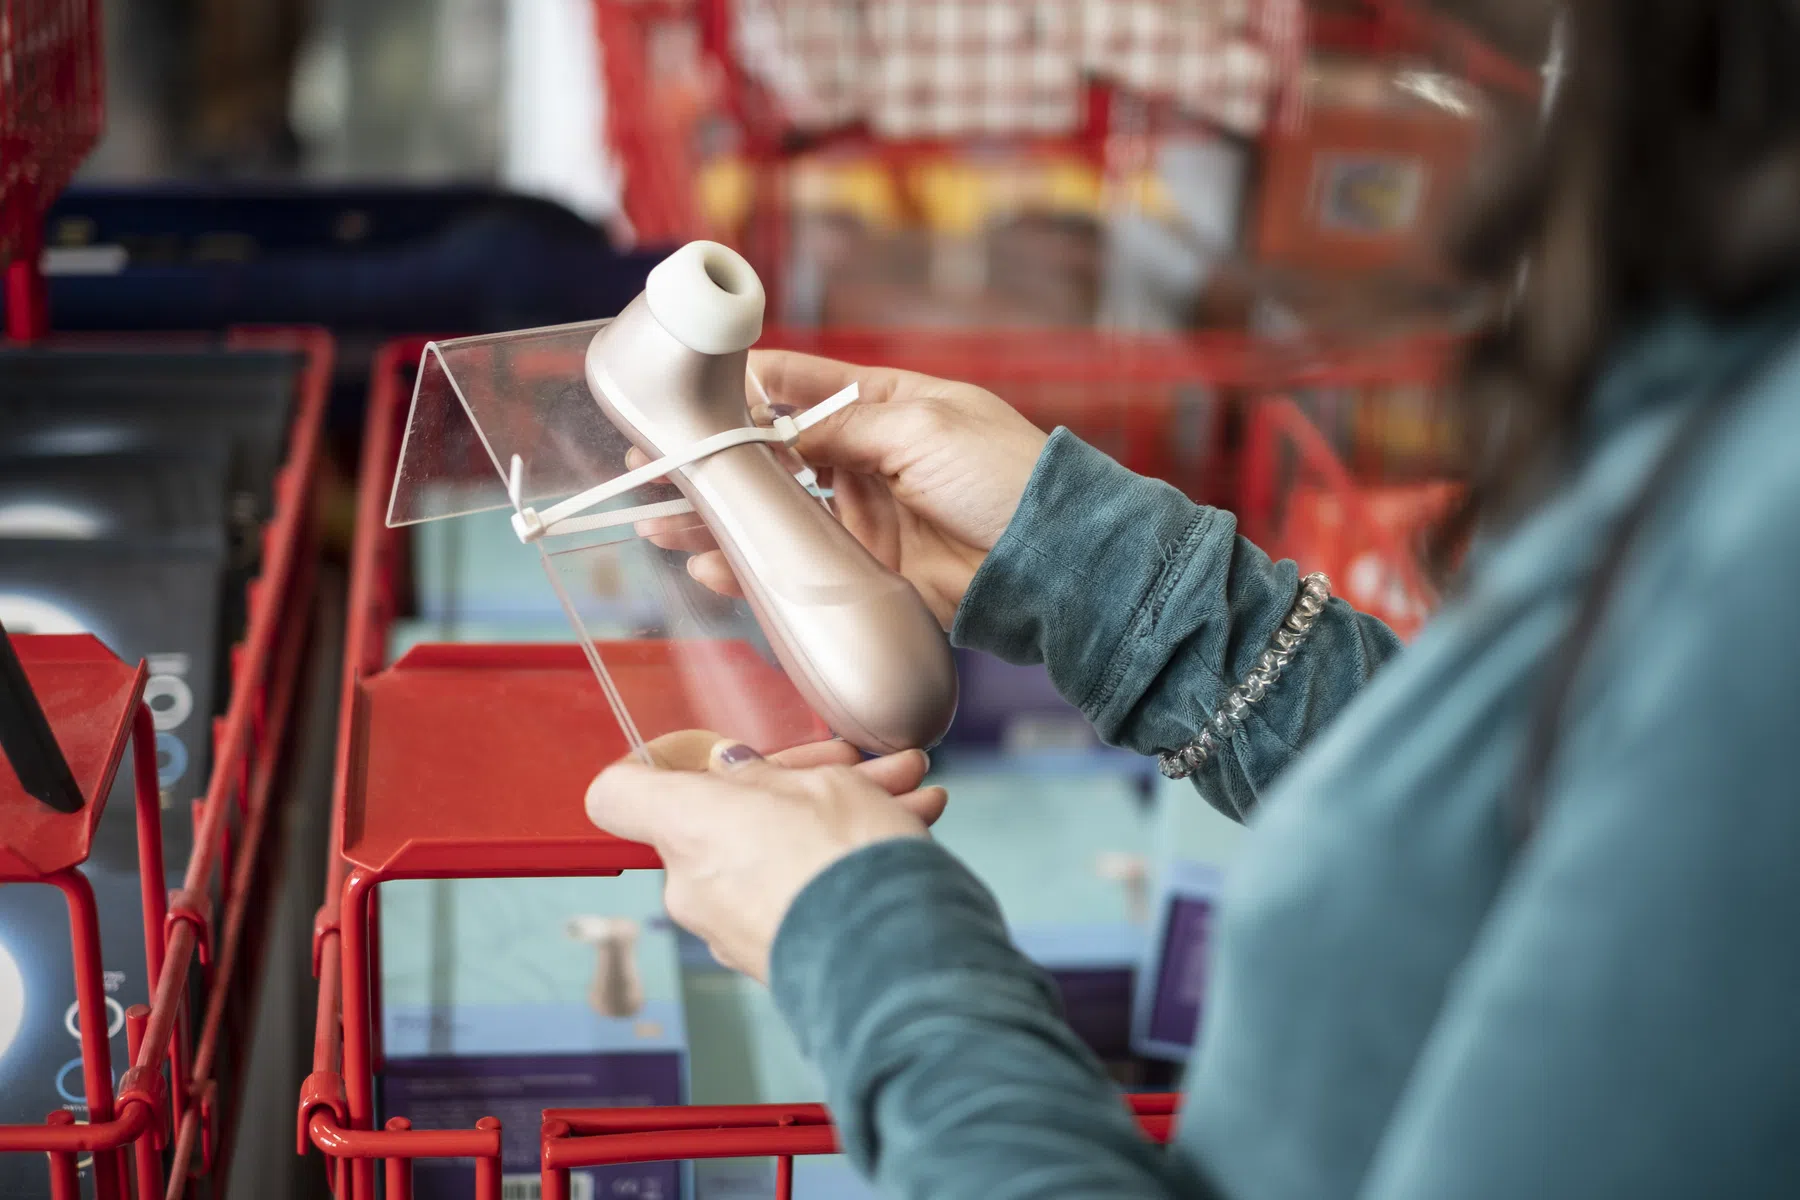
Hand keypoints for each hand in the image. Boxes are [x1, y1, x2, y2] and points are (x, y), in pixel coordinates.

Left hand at [586, 731, 947, 981]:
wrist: (897, 964)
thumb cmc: (851, 864)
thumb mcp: (822, 784)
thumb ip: (768, 773)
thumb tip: (737, 771)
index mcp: (687, 826)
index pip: (617, 793)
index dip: (654, 764)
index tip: (699, 754)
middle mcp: (691, 885)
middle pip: (720, 817)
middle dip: (791, 786)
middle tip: (853, 767)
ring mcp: (726, 929)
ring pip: (766, 854)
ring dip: (825, 823)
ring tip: (904, 800)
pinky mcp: (765, 958)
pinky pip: (785, 894)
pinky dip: (826, 867)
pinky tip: (898, 840)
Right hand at [635, 350, 1049, 626]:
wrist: (1055, 564)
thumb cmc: (1005, 477)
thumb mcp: (921, 428)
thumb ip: (841, 426)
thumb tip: (775, 427)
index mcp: (887, 403)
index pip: (796, 388)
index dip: (737, 393)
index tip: (683, 399)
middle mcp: (870, 456)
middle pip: (773, 457)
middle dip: (714, 465)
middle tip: (653, 471)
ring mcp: (867, 515)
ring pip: (777, 514)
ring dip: (722, 520)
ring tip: (663, 523)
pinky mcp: (871, 569)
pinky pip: (801, 566)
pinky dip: (756, 569)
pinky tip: (715, 568)